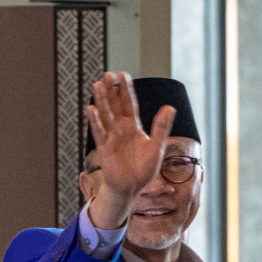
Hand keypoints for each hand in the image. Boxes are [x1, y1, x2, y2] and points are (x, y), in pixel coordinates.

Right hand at [86, 72, 174, 227]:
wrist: (131, 187)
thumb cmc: (143, 169)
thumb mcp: (157, 147)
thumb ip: (161, 127)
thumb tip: (170, 108)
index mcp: (133, 127)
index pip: (129, 104)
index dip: (126, 90)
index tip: (123, 75)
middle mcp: (120, 129)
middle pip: (114, 105)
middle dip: (111, 90)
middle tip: (107, 74)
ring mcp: (111, 137)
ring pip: (105, 115)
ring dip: (101, 100)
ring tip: (97, 85)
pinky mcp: (104, 148)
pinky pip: (99, 131)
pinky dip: (95, 120)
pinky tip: (91, 108)